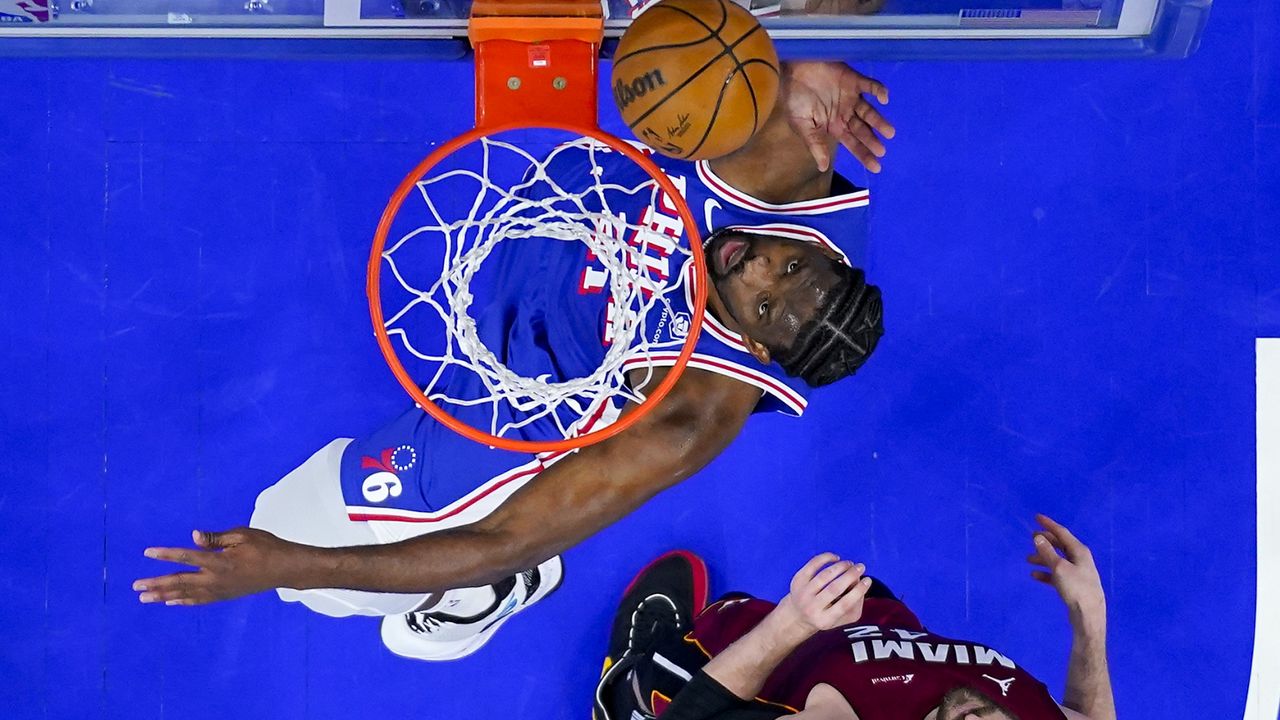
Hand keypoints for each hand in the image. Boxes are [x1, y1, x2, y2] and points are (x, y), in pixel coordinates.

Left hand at [133, 528, 295, 605]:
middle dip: (156, 583)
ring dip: (164, 595)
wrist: (285, 569)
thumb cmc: (266, 547)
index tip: (147, 552)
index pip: (186, 557)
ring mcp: (219, 590)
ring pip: (185, 594)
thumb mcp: (242, 535)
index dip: (165, 554)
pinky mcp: (225, 595)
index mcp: (218, 562)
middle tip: (136, 587)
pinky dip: (183, 601)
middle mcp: (215, 579)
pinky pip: (199, 600)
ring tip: (145, 598)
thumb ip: (216, 538)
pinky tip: (171, 602)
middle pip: (179, 582)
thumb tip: (193, 536)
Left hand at [776, 552, 872, 635]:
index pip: (844, 604)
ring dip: (840, 566)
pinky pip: (812, 565)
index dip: (858, 591)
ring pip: (824, 575)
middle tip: (861, 567)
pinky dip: (825, 558)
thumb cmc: (825, 615)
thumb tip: (860, 583)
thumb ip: (855, 605)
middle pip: (834, 588)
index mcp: (824, 620)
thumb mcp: (842, 619)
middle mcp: (811, 608)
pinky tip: (836, 558)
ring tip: (850, 563)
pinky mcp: (797, 580)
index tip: (868, 580)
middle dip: (850, 575)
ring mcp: (803, 593)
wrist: (797, 615)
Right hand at [781, 62, 894, 173]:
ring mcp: (850, 97)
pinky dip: (878, 91)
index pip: (852, 143)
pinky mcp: (853, 80)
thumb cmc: (793, 99)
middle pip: (863, 129)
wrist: (791, 71)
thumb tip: (823, 167)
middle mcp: (845, 113)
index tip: (876, 167)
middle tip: (882, 150)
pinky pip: (869, 86)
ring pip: (869, 111)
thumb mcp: (802, 125)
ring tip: (889, 132)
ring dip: (879, 121)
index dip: (864, 154)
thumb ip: (815, 144)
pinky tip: (884, 99)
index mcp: (834, 126)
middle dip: (872, 140)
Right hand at [1027, 514, 1105, 622]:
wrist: (1088, 615)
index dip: (1049, 524)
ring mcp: (1077, 572)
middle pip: (1060, 546)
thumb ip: (1047, 552)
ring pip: (1057, 560)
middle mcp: (1079, 559)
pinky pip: (1056, 574)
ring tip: (1028, 560)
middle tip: (1031, 538)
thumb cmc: (1075, 588)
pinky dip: (1046, 573)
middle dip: (1045, 542)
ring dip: (1043, 558)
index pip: (1062, 533)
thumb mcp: (1059, 568)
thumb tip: (1037, 537)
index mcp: (1079, 551)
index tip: (1036, 517)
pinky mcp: (1073, 585)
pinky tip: (1035, 576)